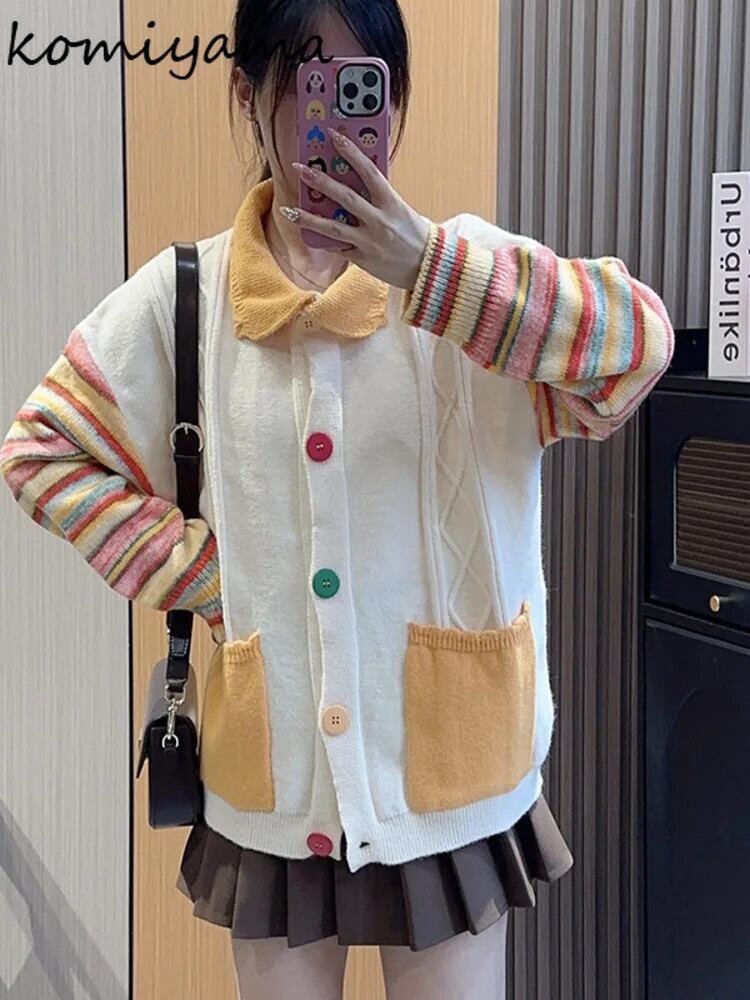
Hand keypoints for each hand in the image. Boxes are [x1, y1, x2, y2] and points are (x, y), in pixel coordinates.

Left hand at [282, 127, 431, 290]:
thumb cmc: (415, 235)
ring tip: (289, 211)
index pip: (368, 171)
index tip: (333, 136)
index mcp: (391, 202)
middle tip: (300, 169)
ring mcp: (369, 241)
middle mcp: (379, 221)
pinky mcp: (363, 259)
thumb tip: (355, 183)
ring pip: (333, 228)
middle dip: (320, 181)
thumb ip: (380, 198)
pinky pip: (339, 248)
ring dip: (309, 218)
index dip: (350, 151)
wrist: (428, 267)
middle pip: (344, 197)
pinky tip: (307, 233)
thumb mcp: (401, 210)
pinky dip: (323, 241)